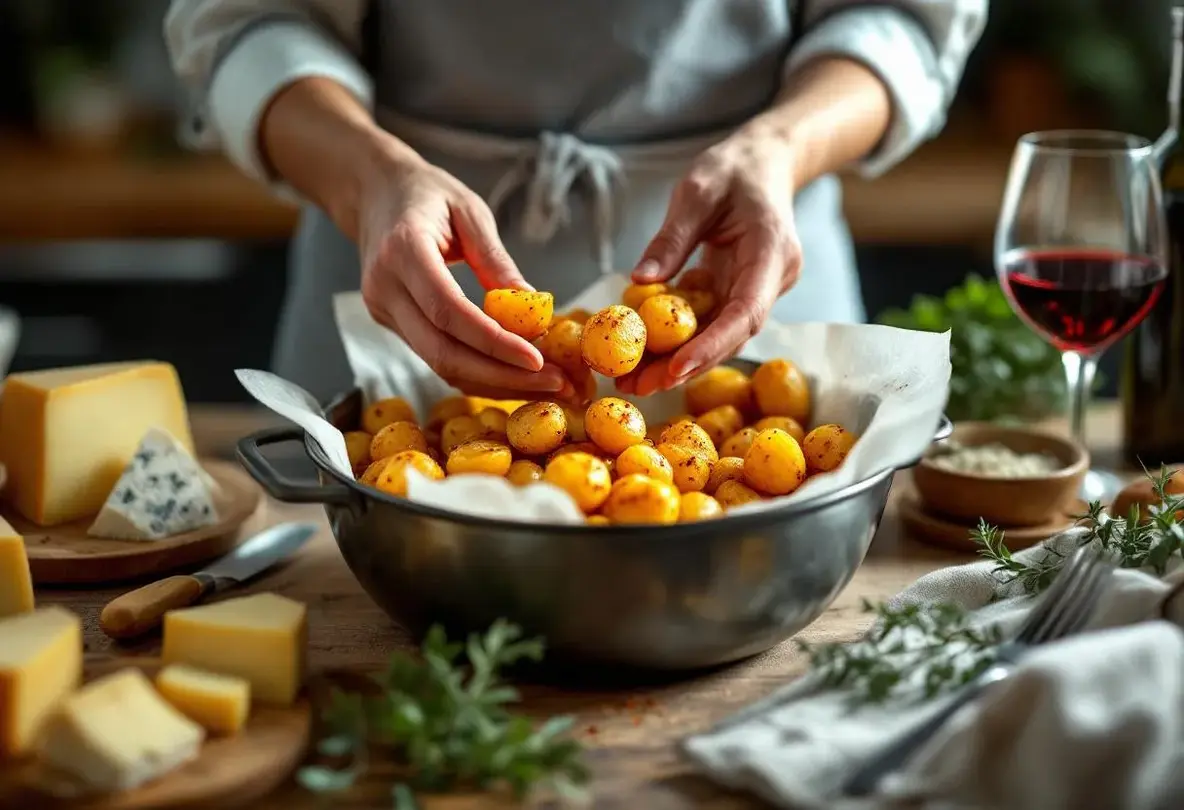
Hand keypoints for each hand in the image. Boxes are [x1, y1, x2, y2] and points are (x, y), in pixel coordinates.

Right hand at [357, 151, 573, 399]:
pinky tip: (512, 373)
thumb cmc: (425, 193)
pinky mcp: (391, 323)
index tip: (537, 359)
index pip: (448, 312)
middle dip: (501, 375)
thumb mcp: (469, 211)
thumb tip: (533, 310)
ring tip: (543, 384)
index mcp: (403, 250)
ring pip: (438, 364)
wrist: (373, 192)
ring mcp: (382, 310)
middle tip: (554, 383)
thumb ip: (497, 261)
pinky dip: (477, 371)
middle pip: (442, 352)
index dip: (494, 343)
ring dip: (493, 381)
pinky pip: (436, 357)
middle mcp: (385, 288)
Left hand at [619, 132, 801, 396]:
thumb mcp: (697, 190)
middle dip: (686, 365)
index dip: (712, 346)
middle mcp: (773, 280)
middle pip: (732, 335)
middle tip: (638, 387)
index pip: (746, 312)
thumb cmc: (733, 169)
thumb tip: (640, 282)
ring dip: (678, 360)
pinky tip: (643, 355)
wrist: (765, 161)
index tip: (675, 370)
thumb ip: (672, 237)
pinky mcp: (741, 291)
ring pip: (720, 335)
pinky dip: (679, 339)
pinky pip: (711, 321)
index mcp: (772, 252)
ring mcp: (759, 289)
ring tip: (631, 380)